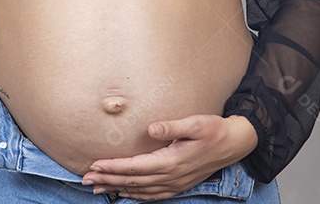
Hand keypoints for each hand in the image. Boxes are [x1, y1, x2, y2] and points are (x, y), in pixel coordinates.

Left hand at [80, 115, 258, 200]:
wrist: (234, 144)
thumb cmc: (214, 130)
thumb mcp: (195, 123)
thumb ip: (172, 127)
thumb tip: (151, 128)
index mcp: (171, 161)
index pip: (134, 166)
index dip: (113, 167)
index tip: (94, 165)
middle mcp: (171, 176)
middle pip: (132, 180)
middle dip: (107, 179)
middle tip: (85, 178)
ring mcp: (175, 183)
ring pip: (140, 190)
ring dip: (117, 188)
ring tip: (97, 187)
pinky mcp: (179, 185)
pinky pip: (153, 195)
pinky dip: (136, 195)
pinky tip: (126, 193)